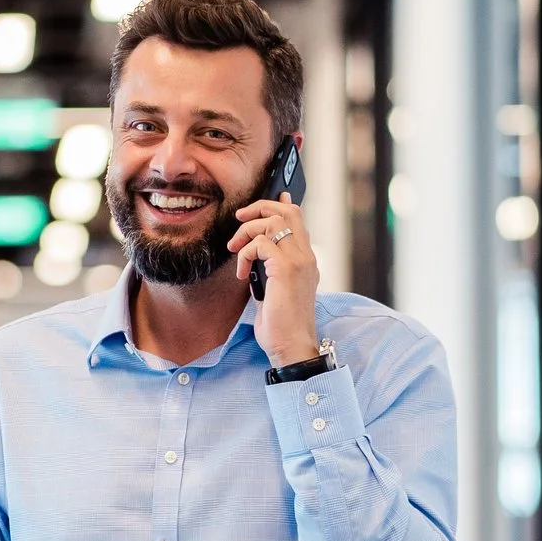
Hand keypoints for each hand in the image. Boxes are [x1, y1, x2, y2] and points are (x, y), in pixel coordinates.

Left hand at [231, 197, 320, 367]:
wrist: (291, 345)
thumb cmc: (282, 325)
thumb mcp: (275, 290)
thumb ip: (271, 268)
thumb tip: (258, 252)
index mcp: (306, 260)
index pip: (298, 220)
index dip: (283, 203)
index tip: (274, 195)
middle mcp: (306, 256)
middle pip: (288, 211)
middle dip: (260, 207)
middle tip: (239, 219)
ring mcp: (298, 261)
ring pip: (272, 222)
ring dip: (246, 231)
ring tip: (235, 250)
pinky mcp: (285, 268)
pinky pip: (260, 243)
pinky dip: (245, 253)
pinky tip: (241, 272)